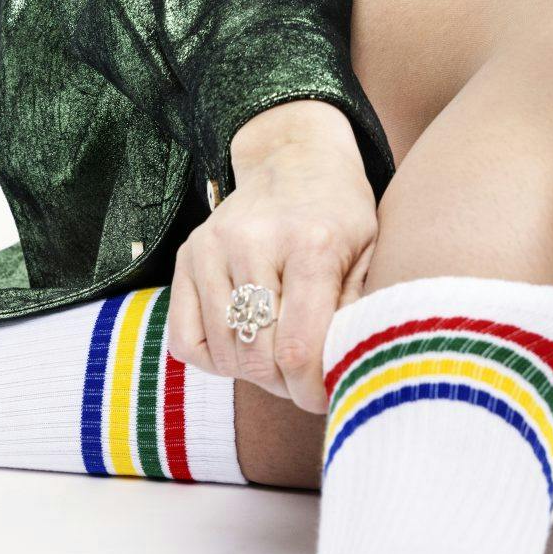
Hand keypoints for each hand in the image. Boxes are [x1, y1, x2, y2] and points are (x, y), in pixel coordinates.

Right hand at [166, 99, 379, 412]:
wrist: (295, 156)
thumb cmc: (341, 212)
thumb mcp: (368, 253)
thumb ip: (355, 312)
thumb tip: (342, 375)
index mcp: (310, 244)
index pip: (297, 349)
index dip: (310, 391)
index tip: (326, 397)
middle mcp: (253, 243)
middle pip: (258, 357)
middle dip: (286, 387)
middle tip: (306, 381)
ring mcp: (212, 247)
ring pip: (222, 352)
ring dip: (253, 375)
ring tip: (281, 363)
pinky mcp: (187, 254)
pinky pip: (185, 338)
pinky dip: (214, 359)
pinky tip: (243, 346)